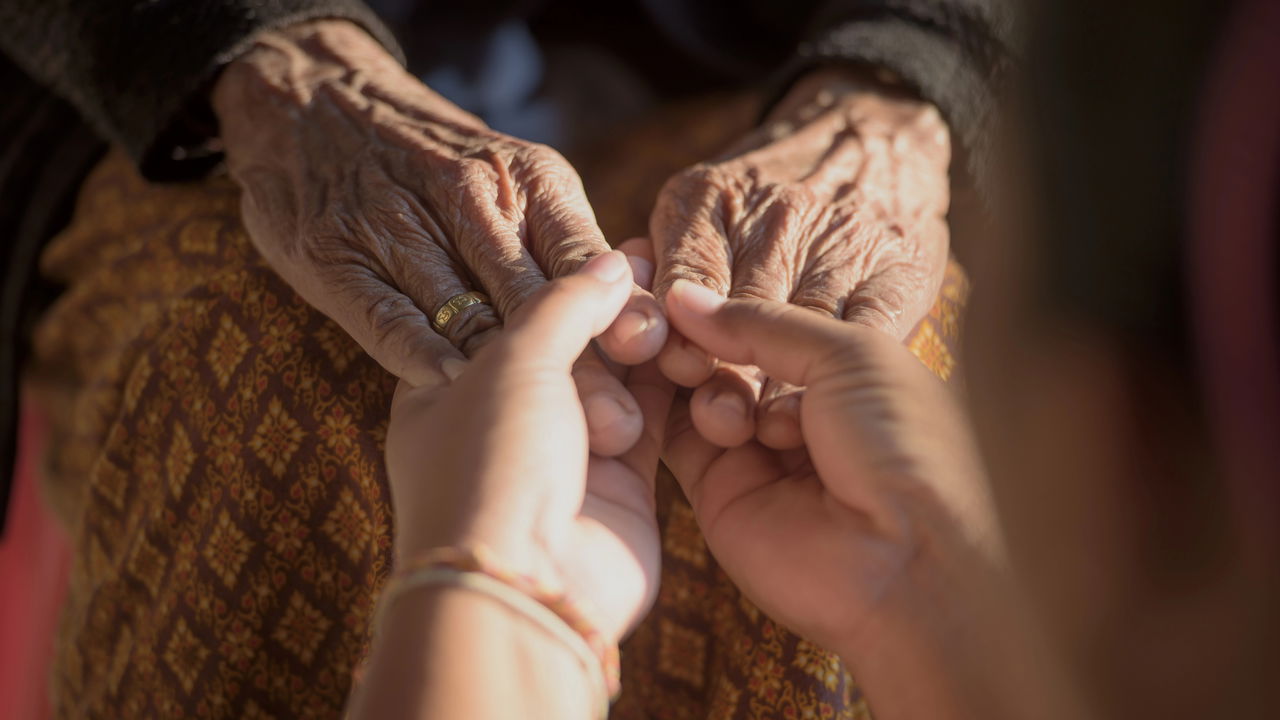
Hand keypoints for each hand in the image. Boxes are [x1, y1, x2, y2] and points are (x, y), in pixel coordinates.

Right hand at [212, 20, 666, 455]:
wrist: (312, 101)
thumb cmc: (438, 161)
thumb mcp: (516, 178)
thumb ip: (571, 245)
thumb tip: (636, 312)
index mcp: (526, 178)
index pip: (583, 253)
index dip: (617, 310)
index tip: (650, 358)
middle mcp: (466, 195)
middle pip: (532, 296)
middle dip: (578, 366)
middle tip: (617, 428)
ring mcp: (395, 226)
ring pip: (465, 314)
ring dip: (508, 382)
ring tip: (552, 437)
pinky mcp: (335, 258)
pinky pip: (388, 319)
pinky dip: (423, 360)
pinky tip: (455, 398)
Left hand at [385, 248, 673, 643]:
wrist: (525, 583)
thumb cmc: (491, 464)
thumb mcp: (514, 358)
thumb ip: (564, 303)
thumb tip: (613, 260)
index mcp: (448, 388)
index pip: (508, 313)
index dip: (558, 279)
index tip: (606, 245)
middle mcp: (506, 421)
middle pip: (569, 343)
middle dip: (608, 311)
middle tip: (650, 273)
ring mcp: (565, 455)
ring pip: (617, 378)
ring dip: (645, 344)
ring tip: (674, 306)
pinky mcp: (621, 485)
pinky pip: (655, 420)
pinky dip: (672, 386)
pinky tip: (694, 344)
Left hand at [651, 68, 950, 448]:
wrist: (873, 136)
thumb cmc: (765, 189)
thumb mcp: (698, 202)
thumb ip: (663, 263)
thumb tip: (632, 331)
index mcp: (708, 199)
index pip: (683, 279)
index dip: (681, 334)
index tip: (679, 374)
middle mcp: (774, 214)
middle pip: (744, 310)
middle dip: (729, 371)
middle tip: (718, 421)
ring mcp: (840, 239)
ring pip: (805, 325)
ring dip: (783, 384)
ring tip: (766, 429)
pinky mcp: (898, 266)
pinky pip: (869, 325)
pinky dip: (845, 368)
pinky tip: (823, 404)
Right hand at [661, 280, 1000, 675]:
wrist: (908, 557)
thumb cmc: (905, 443)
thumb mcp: (848, 353)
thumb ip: (763, 322)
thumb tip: (685, 294)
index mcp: (844, 371)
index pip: (769, 318)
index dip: (728, 291)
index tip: (684, 258)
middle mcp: (797, 409)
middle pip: (725, 351)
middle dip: (698, 326)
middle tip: (668, 303)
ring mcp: (755, 451)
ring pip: (695, 387)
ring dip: (687, 362)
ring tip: (693, 362)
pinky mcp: (718, 491)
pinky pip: (674, 435)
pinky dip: (661, 402)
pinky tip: (668, 372)